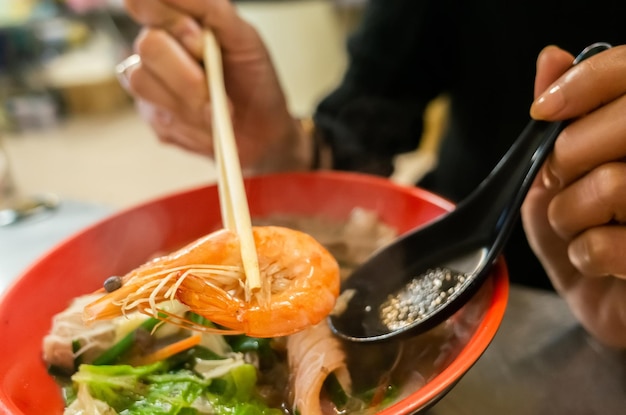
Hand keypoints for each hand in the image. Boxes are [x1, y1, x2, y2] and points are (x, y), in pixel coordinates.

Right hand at [120, 0, 310, 171]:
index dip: (168, 19)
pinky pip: (156, 114)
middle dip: (187, 69)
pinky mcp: (152, 115)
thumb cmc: (253, 79)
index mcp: (176, 19)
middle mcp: (157, 46)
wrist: (262, 128)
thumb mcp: (243, 36)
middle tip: (214, 82)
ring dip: (190, 97)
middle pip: (147, 45)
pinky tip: (208, 122)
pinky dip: (192, 120)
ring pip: (143, 81)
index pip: (143, 3)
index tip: (200, 40)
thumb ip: (210, 8)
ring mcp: (150, 81)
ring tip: (216, 107)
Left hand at [522, 44, 625, 346]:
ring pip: (612, 185)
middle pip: (620, 127)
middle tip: (560, 183)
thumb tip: (552, 57)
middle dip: (565, 161)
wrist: (601, 297)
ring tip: (576, 226)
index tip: (541, 110)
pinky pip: (610, 244)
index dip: (584, 82)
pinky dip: (585, 255)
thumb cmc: (581, 228)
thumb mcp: (557, 172)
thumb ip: (561, 119)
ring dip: (569, 214)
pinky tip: (596, 259)